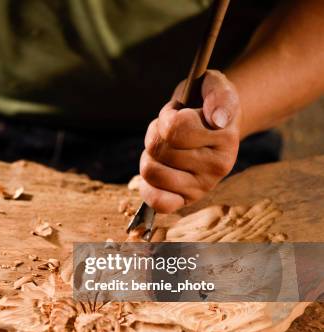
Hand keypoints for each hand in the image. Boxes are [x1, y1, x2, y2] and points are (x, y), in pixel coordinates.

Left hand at [139, 70, 240, 212]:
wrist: (213, 124)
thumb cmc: (206, 103)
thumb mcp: (214, 86)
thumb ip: (218, 95)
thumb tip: (217, 118)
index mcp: (226, 138)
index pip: (175, 128)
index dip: (168, 117)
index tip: (180, 113)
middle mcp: (218, 166)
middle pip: (158, 149)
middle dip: (157, 135)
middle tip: (171, 132)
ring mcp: (203, 186)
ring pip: (151, 171)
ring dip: (149, 156)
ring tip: (165, 148)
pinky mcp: (187, 200)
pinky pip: (159, 202)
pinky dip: (149, 189)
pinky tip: (157, 174)